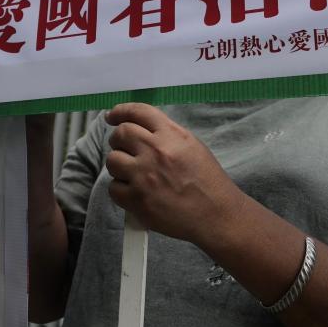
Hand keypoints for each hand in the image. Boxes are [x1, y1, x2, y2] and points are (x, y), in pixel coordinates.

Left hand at [105, 103, 244, 246]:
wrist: (215, 215)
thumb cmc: (207, 181)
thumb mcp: (192, 146)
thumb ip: (166, 134)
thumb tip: (140, 129)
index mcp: (171, 135)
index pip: (138, 112)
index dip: (121, 112)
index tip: (112, 116)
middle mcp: (155, 151)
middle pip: (120, 134)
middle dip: (118, 140)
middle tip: (124, 149)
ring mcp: (144, 176)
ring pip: (112, 160)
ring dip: (118, 165)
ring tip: (132, 173)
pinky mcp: (137, 199)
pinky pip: (113, 187)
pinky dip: (120, 190)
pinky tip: (134, 192)